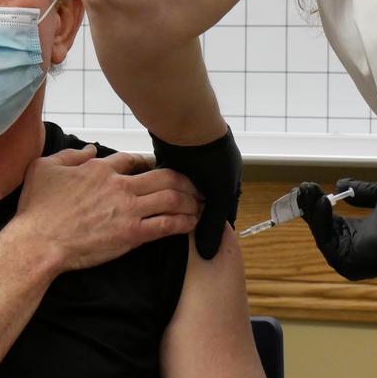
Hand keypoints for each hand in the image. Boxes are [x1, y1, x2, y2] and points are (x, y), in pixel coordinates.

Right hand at [15, 145, 200, 272]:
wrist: (38, 242)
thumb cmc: (37, 208)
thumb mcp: (44, 168)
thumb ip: (71, 156)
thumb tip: (91, 150)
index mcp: (100, 170)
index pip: (134, 160)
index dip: (149, 163)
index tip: (156, 169)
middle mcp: (119, 186)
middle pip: (164, 176)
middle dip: (185, 180)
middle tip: (195, 185)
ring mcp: (127, 210)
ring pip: (172, 198)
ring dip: (191, 200)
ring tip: (201, 203)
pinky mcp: (132, 234)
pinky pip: (166, 225)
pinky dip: (184, 222)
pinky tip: (192, 223)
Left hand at [150, 126, 241, 259]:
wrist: (188, 124)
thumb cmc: (212, 159)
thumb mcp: (219, 195)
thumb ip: (212, 224)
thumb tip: (208, 253)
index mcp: (227, 180)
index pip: (221, 212)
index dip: (211, 228)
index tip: (201, 246)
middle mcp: (209, 174)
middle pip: (199, 203)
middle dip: (189, 216)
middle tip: (177, 237)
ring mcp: (189, 165)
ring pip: (179, 193)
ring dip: (172, 204)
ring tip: (160, 224)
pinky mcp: (170, 158)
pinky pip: (163, 180)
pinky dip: (158, 191)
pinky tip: (149, 205)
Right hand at [297, 179, 376, 280]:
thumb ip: (361, 192)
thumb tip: (339, 184)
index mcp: (359, 237)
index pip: (330, 222)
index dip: (317, 205)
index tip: (306, 188)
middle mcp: (351, 250)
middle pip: (321, 228)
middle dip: (309, 206)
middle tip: (301, 188)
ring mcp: (349, 260)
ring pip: (321, 233)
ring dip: (312, 211)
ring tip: (309, 191)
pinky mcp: (348, 264)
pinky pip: (327, 240)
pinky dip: (321, 221)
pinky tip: (322, 202)